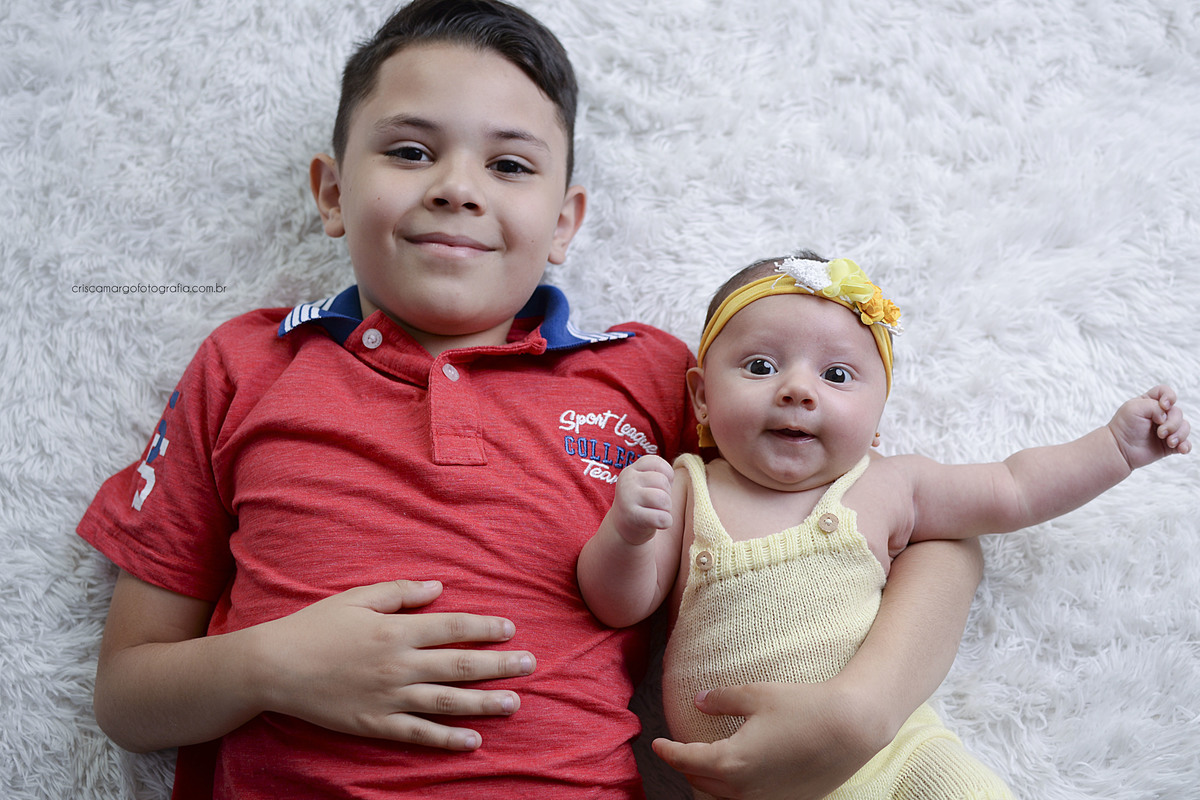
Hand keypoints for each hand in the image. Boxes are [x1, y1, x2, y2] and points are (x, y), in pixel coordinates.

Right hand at [254, 579, 535, 750]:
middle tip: (531, 665)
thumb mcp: (357, 597)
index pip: (455, 628)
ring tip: (515, 703)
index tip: (511, 630)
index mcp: (397, 629)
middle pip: (461, 665)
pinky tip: (473, 741)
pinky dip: (447, 739)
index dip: (486, 628)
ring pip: (448, 701)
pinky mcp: (375, 723)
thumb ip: (401, 591)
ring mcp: (389, 697)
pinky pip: (418, 733)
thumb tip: (439, 587)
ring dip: (485, 703)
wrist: (273, 666)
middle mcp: (400, 664)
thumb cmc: (315, 626)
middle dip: (500, 665)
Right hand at [611, 454, 674, 544]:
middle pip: (662, 481)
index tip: (660, 487)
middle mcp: (627, 481)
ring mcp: (628, 498)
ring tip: (658, 512)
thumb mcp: (645, 484)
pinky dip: (666, 522)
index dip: (667, 475)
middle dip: (667, 494)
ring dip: (667, 508)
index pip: (657, 462)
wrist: (621, 529)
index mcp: (631, 470)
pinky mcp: (632, 517)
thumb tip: (676, 476)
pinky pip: (661, 517)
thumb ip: (658, 475)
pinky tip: (658, 523)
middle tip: (657, 504)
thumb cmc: (641, 504)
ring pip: (663, 499)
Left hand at [652, 681, 887, 799]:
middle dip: (684, 766)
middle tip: (677, 750)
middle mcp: (744, 788)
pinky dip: (733, 788)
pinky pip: (746, 799)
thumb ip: (720, 700)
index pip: (685, 760)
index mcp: (731, 761)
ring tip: (702, 762)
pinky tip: (737, 772)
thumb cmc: (803, 707)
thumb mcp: (755, 695)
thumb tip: (698, 701)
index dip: (667, 751)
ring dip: (707, 780)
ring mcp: (766, 799)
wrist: (852, 729)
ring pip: (722, 796)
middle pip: (700, 782)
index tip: (655, 744)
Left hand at [1109, 385, 1191, 467]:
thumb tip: (1165, 418)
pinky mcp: (1169, 444)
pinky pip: (1185, 443)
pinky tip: (1181, 449)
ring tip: (1169, 442)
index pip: (1166, 393)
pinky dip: (1185, 445)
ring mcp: (1166, 429)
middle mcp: (1160, 415)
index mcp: (1151, 402)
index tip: (1164, 406)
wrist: (1119, 449)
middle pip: (1178, 412)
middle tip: (1160, 433)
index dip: (1170, 397)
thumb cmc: (1124, 426)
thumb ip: (1154, 406)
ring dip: (1180, 435)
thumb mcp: (1134, 408)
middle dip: (1172, 423)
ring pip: (1184, 427)